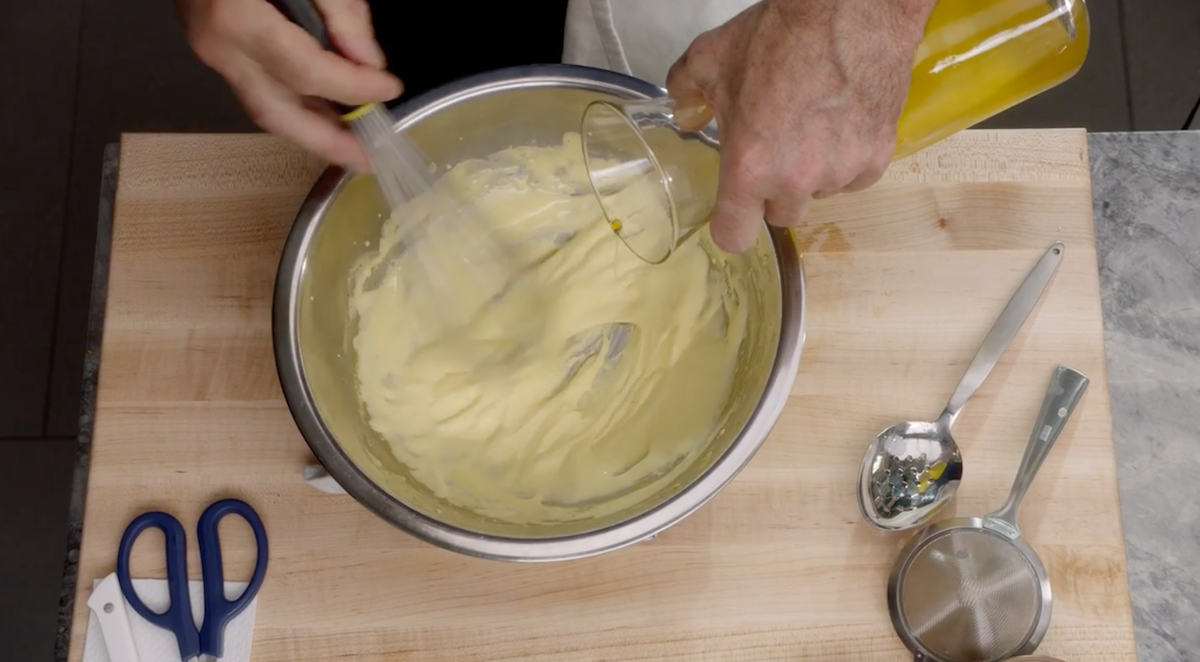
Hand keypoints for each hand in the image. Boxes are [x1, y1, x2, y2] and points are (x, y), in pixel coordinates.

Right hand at [176, 0, 402, 170]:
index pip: (308, 72)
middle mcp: (218, 44)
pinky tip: (325, 109)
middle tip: (367, 161)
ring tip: (352, 145)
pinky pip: (258, 87)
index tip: (390, 88)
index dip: (354, 87)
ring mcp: (210, 49)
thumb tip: (368, 61)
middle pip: (277, 113)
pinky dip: (294, 103)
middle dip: (326, 143)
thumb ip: (340, 11)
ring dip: (311, 129)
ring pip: (264, 107)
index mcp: (237, 18)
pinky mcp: (213, 45)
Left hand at [666, 0, 936, 252]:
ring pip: (819, 194)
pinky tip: (840, 122)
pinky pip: (856, 177)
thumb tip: (684, 114)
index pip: (735, 236)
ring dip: (813, 173)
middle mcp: (796, 179)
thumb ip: (687, 94)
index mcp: (749, 166)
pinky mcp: (877, 156)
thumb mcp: (712, 59)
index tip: (733, 211)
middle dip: (774, 190)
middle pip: (781, 215)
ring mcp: (841, 171)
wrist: (849, 9)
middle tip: (774, 147)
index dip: (731, 224)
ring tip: (810, 125)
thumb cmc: (779, 35)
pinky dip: (848, 159)